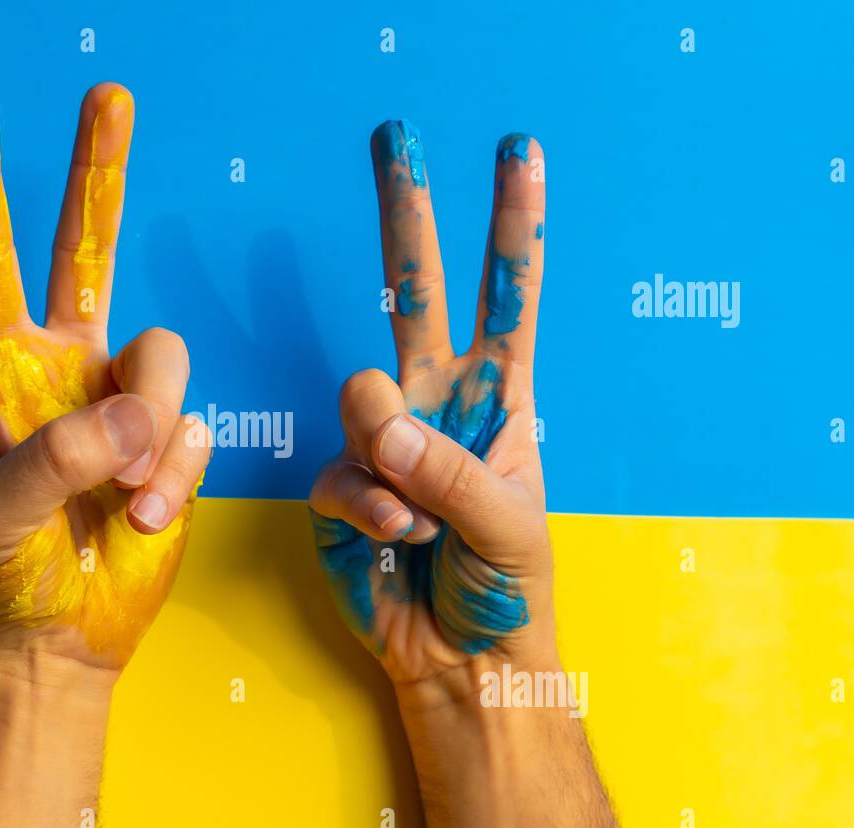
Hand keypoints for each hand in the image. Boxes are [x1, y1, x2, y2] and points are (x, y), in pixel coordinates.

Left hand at [0, 84, 208, 673]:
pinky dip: (177, 475)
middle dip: (96, 173)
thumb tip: (133, 417)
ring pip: (167, 357)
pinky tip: (147, 518)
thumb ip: (55, 460)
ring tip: (131, 506)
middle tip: (108, 95)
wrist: (55, 644)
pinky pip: (196, 427)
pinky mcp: (174, 448)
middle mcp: (65, 373)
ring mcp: (125, 409)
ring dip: (154, 432)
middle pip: (87, 252)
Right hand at [310, 122, 552, 690]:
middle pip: (414, 296)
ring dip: (388, 458)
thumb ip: (452, 470)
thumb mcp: (511, 530)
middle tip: (396, 135)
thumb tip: (381, 419)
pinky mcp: (339, 488)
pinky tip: (392, 539)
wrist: (462, 665)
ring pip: (358, 394)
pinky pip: (334, 472)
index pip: (509, 300)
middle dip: (407, 217)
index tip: (518, 154)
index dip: (513, 228)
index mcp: (500, 403)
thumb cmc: (509, 593)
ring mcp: (384, 445)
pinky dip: (364, 509)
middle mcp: (437, 407)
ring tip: (419, 520)